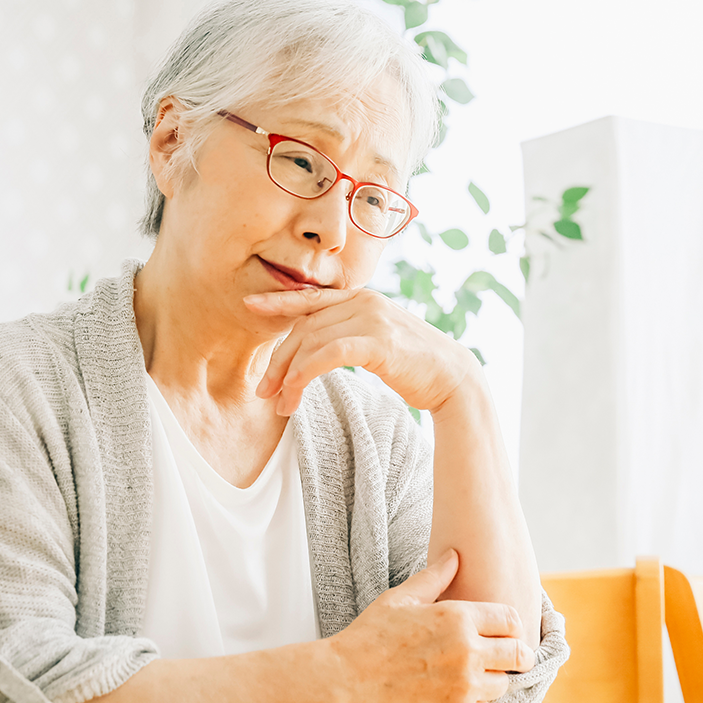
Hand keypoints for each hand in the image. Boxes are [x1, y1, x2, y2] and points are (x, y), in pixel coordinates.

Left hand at [245, 287, 477, 416]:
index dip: (279, 302)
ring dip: (289, 376)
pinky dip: (306, 373)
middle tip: (263, 390)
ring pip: (311, 342)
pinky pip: (328, 354)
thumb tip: (316, 347)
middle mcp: (364, 302)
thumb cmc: (413, 364)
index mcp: (361, 298)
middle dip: (278, 360)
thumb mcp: (377, 340)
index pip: (311, 299)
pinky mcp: (377, 341)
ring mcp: (371, 318)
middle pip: (305, 326)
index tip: (250, 305)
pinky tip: (296, 392)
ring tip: (280, 404)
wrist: (452, 376)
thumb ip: (349, 334)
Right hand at [328, 548, 533, 702]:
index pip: (511, 620)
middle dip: (516, 655)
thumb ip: (435, 577)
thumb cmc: (370, 636)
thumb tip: (455, 554)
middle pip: (519, 655)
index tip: (506, 632)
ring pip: (503, 684)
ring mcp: (463, 686)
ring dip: (492, 679)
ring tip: (469, 674)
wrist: (346, 680)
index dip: (512, 626)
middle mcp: (467, 651)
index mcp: (457, 617)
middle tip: (505, 657)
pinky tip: (454, 692)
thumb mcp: (401, 598)